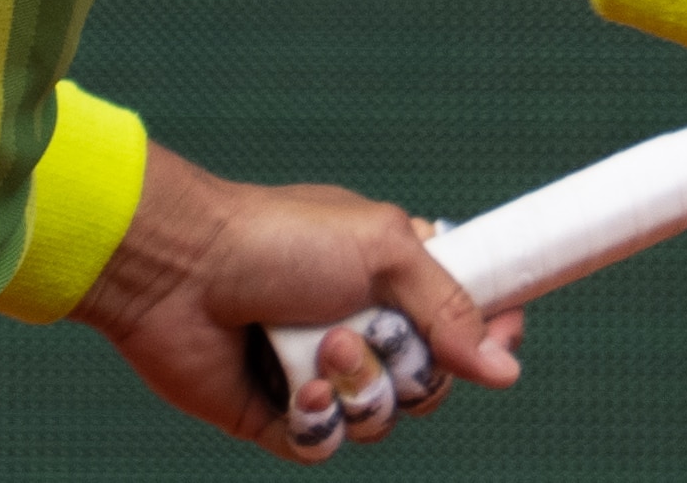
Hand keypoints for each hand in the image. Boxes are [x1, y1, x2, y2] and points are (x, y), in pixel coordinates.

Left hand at [71, 144, 523, 460]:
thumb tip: (506, 370)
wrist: (180, 271)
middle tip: (372, 332)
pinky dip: (318, 422)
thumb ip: (449, 307)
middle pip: (432, 381)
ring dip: (359, 389)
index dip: (489, 331)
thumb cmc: (278, 239)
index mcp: (390, 274)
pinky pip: (327, 446)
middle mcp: (361, 324)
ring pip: (382, 420)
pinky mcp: (281, 414)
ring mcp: (321, 372)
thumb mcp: (383, 250)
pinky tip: (297, 390)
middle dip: (411, 368)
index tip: (504, 334)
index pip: (464, 315)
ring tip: (319, 351)